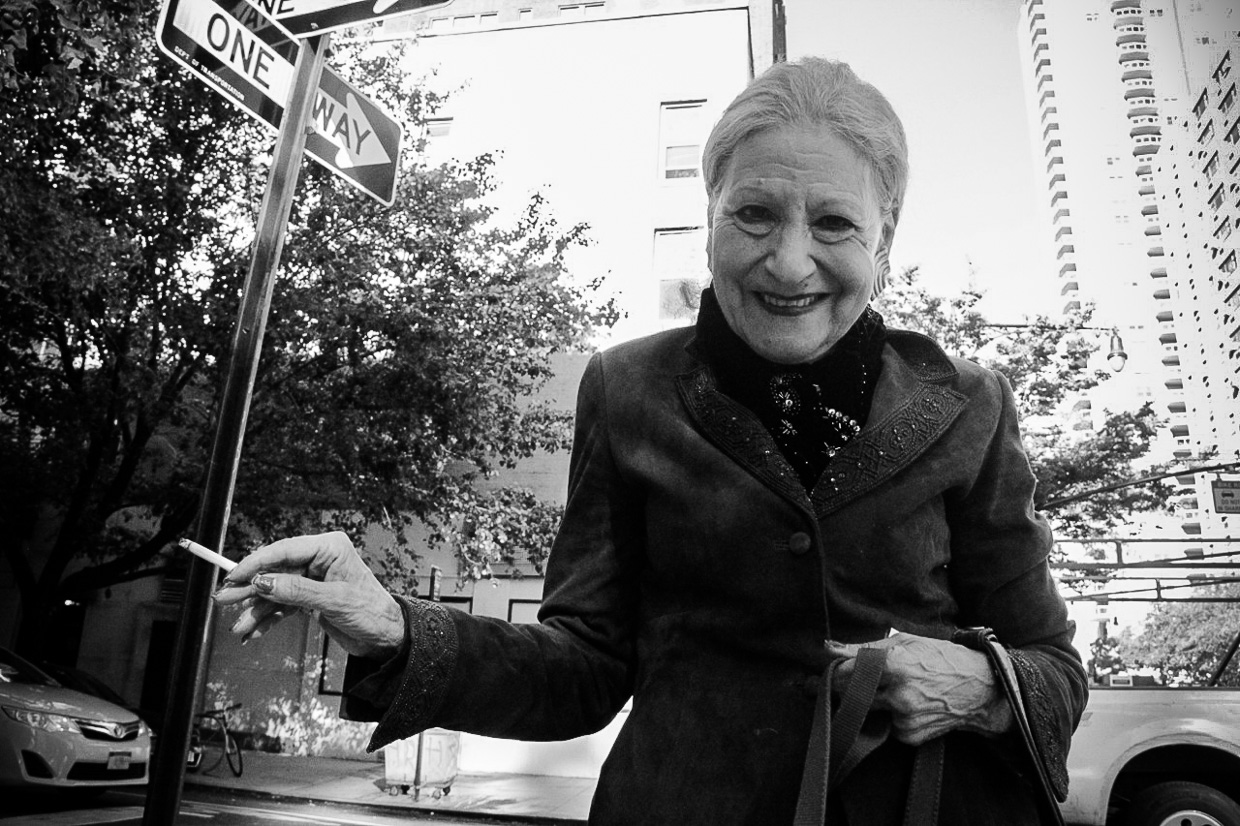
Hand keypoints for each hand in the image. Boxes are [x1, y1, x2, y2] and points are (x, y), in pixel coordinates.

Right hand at [213, 531, 404, 659]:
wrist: (386, 637)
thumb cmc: (372, 612)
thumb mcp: (334, 601)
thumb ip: (297, 591)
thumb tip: (264, 582)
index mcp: (330, 548)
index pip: (284, 550)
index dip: (256, 563)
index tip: (234, 576)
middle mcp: (319, 559)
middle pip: (274, 570)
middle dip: (249, 588)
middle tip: (223, 599)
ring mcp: (313, 578)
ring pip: (274, 590)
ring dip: (255, 609)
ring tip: (239, 626)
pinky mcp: (309, 597)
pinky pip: (281, 605)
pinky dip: (267, 618)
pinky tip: (253, 631)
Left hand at [826, 632, 1012, 745]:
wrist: (980, 689)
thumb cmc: (941, 658)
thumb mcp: (904, 642)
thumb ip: (863, 647)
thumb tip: (828, 647)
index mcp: (893, 665)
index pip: (845, 673)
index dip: (829, 674)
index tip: (816, 675)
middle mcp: (896, 694)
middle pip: (849, 696)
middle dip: (836, 691)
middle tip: (819, 687)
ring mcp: (903, 718)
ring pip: (866, 711)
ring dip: (865, 703)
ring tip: (884, 690)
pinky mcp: (908, 736)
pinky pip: (885, 725)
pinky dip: (887, 716)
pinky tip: (904, 705)